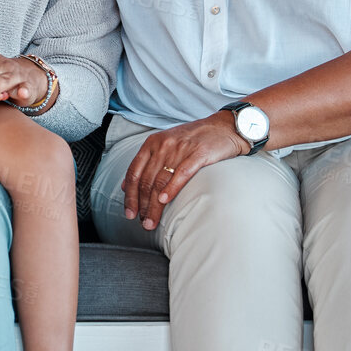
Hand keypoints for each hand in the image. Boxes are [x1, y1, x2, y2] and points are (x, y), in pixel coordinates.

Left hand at [122, 114, 249, 230]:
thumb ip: (146, 163)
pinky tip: (165, 201)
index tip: (129, 213)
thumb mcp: (165, 145)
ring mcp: (180, 149)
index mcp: (152, 143)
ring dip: (154, 205)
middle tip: (142, 223)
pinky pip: (182, 173)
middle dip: (142, 205)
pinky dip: (171, 188)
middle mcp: (163, 145)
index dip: (129, 195)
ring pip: (161, 181)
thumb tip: (125, 185)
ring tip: (152, 221)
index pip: (134, 172)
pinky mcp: (199, 153)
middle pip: (146, 180)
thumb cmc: (194, 139)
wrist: (224, 127)